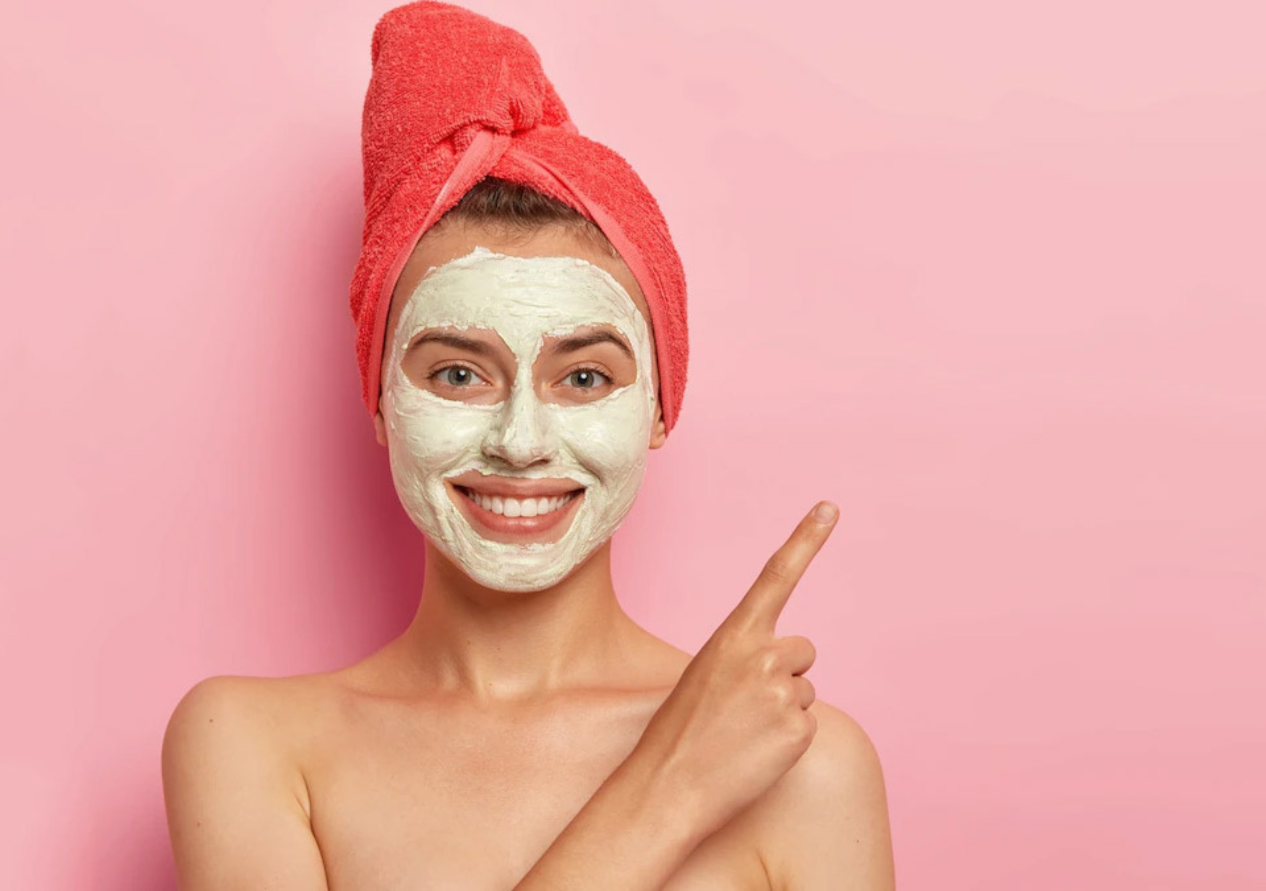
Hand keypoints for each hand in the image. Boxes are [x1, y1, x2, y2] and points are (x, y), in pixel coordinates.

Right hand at [633, 501, 838, 836]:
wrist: (666, 788)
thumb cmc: (677, 732)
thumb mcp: (703, 675)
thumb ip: (743, 656)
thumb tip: (783, 667)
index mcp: (732, 635)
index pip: (776, 575)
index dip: (806, 539)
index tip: (829, 507)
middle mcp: (763, 656)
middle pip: (802, 651)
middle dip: (784, 673)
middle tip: (744, 706)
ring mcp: (783, 693)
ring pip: (804, 691)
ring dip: (782, 710)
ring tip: (742, 734)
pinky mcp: (798, 731)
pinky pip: (806, 725)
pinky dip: (785, 741)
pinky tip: (754, 754)